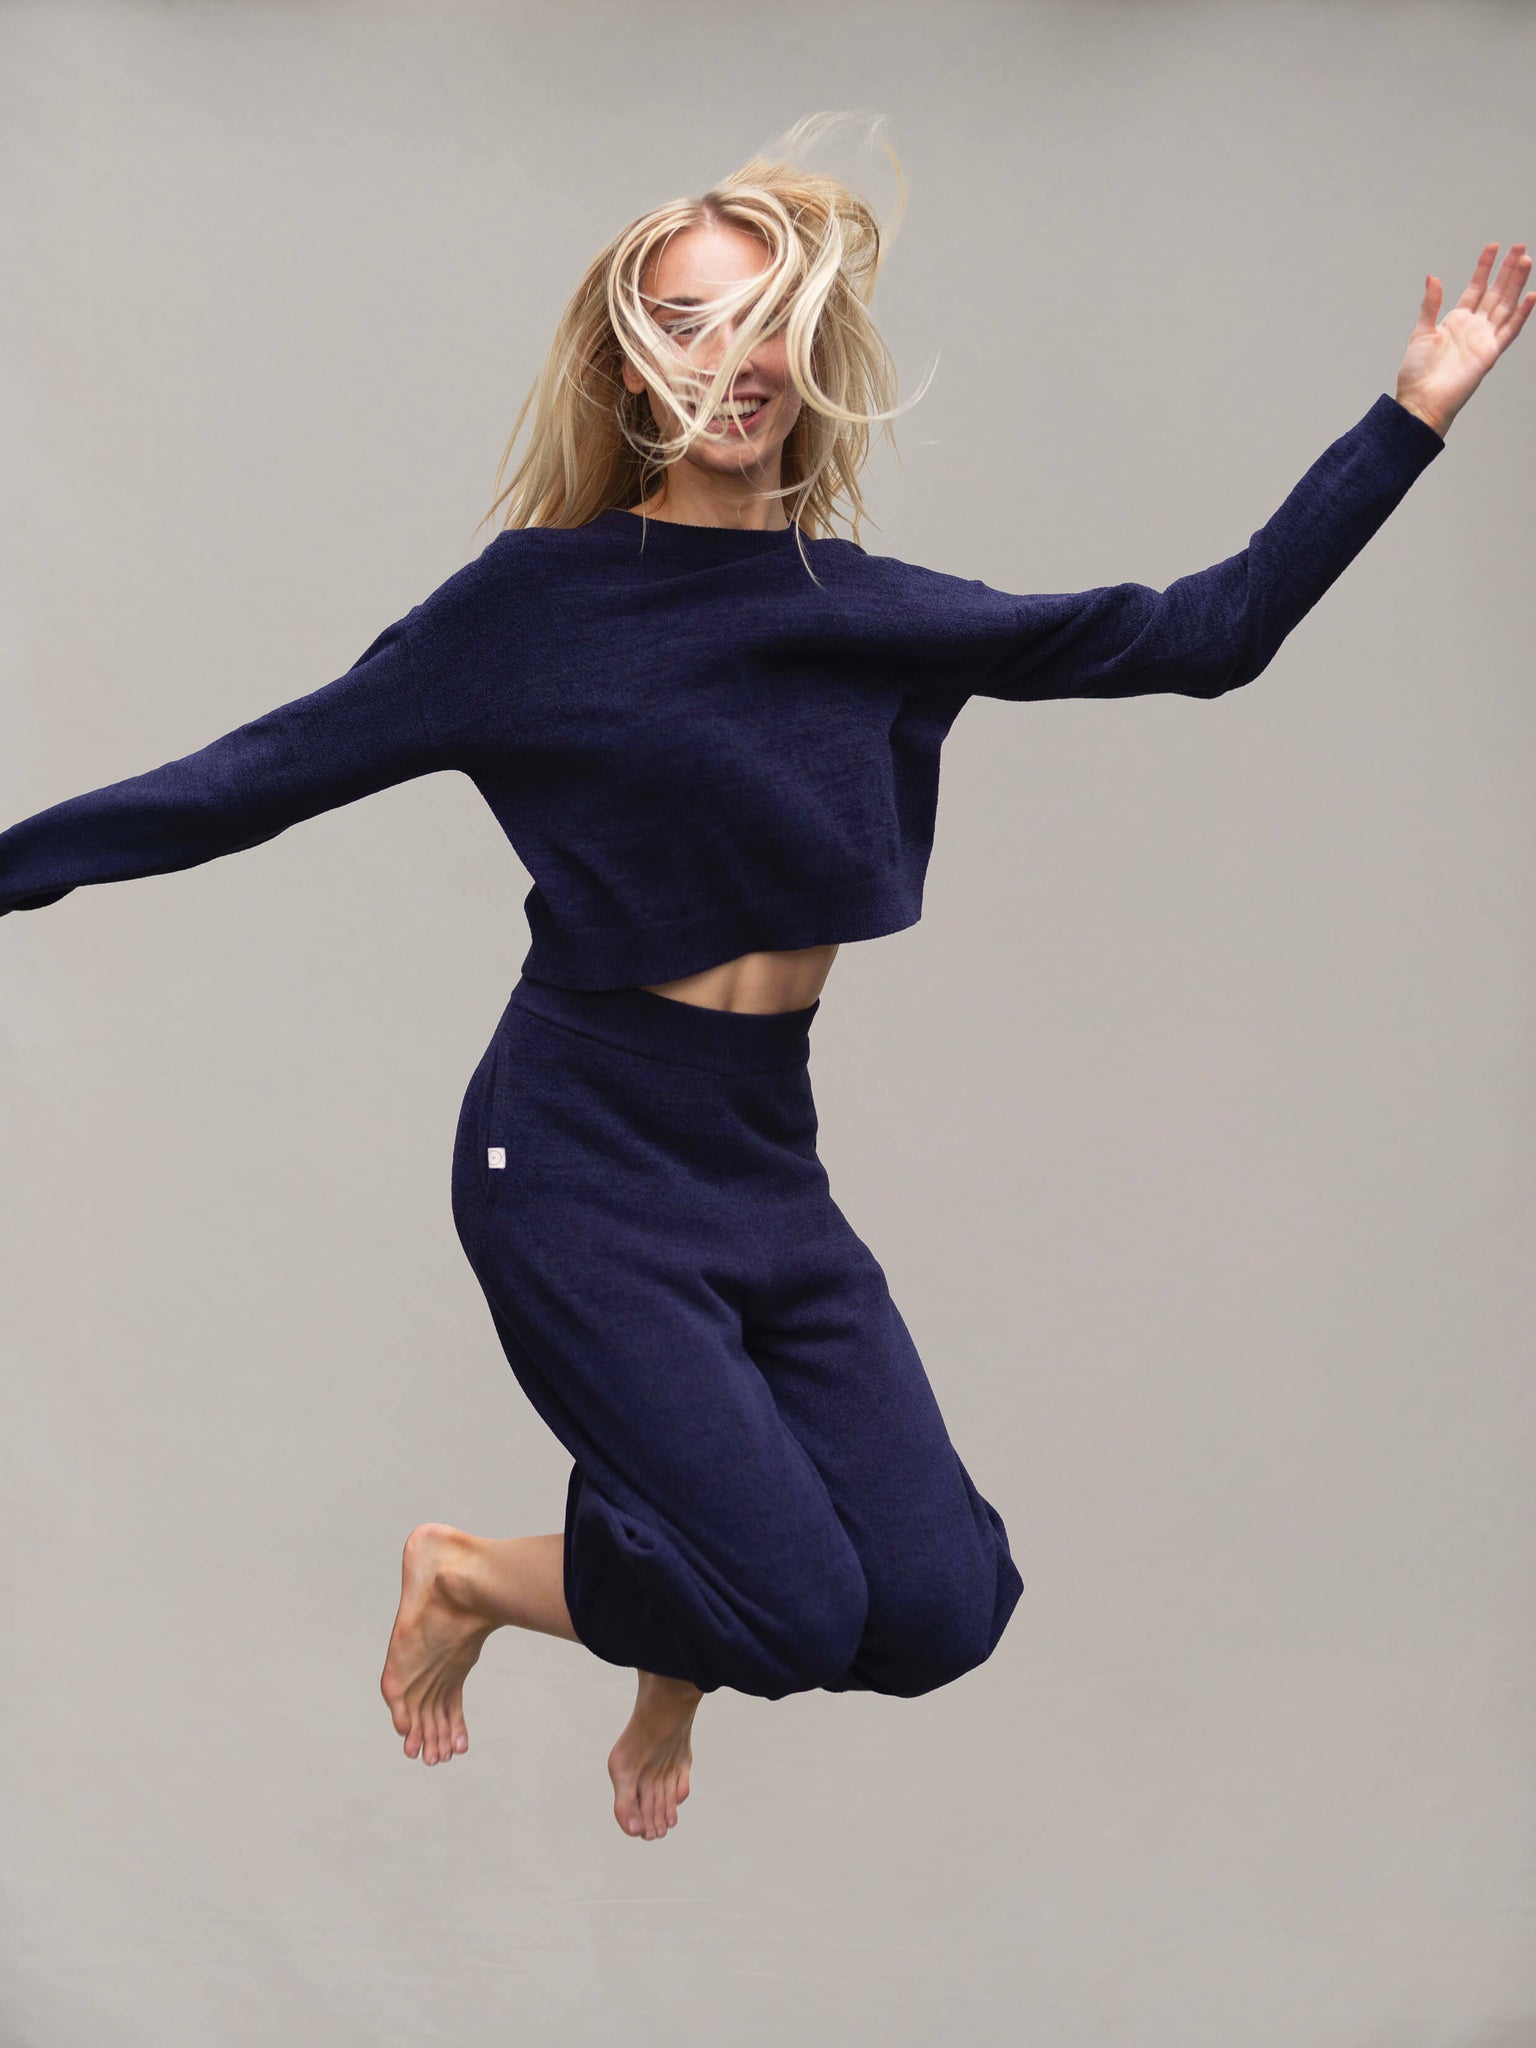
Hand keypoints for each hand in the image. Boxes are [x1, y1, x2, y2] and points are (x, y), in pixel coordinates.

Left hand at [1395, 241, 1532, 436]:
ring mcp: (1484, 339)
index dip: (1484, 267)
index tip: (1493, 247)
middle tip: (1519, 247)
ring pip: (1506, 305)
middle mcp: (1473, 327)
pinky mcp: (1490, 353)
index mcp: (1456, 321)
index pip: (1476, 287)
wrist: (1420, 401)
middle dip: (1507, 269)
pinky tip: (1531, 296)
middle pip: (1496, 292)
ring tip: (1525, 260)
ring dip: (1516, 283)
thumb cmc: (1416, 374)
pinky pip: (1510, 330)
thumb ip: (1430, 305)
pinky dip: (1522, 314)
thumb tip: (1432, 277)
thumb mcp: (1420, 332)